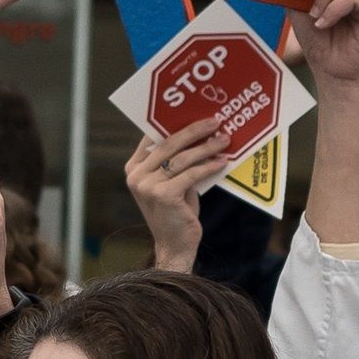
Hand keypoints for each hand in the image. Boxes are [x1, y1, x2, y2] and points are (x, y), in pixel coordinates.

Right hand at [124, 119, 229, 272]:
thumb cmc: (176, 211)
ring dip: (206, 148)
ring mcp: (147, 186)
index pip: (152, 138)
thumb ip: (174, 162)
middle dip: (194, 131)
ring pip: (182, 158)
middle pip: (167, 144)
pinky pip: (191, 174)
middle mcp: (136, 176)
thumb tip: (198, 134)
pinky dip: (209, 166)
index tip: (195, 114)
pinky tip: (222, 162)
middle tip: (215, 121)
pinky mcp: (163, 196)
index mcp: (133, 168)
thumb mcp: (171, 182)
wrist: (174, 244)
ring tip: (224, 140)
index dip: (173, 124)